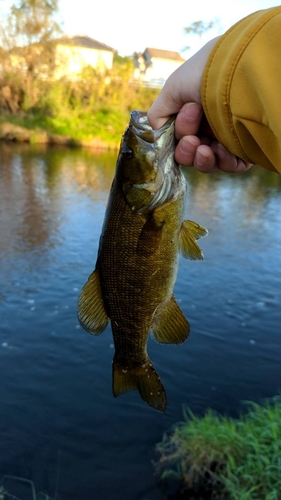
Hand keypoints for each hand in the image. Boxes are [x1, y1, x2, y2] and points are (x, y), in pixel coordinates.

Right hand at [147, 37, 252, 172]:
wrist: (236, 70)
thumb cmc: (204, 75)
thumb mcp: (172, 90)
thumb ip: (157, 115)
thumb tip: (155, 134)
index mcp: (193, 115)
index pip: (178, 141)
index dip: (176, 141)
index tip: (183, 129)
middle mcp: (209, 127)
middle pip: (190, 155)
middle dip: (186, 151)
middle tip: (192, 139)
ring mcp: (226, 138)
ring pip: (207, 163)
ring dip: (201, 160)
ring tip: (205, 149)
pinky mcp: (244, 148)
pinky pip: (230, 166)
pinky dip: (223, 162)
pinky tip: (221, 150)